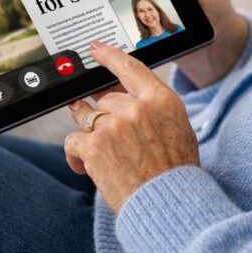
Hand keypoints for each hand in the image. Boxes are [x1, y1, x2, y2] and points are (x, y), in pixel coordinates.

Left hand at [64, 40, 198, 212]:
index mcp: (161, 100)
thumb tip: (126, 101)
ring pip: (86, 116)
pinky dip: (76, 155)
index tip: (95, 49)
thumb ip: (153, 111)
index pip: (130, 68)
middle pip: (105, 99)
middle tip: (106, 134)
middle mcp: (137, 108)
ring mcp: (114, 125)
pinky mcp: (95, 146)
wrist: (169, 203)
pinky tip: (85, 168)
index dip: (109, 56)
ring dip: (87, 130)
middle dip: (102, 115)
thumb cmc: (175, 172)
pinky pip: (74, 140)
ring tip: (96, 150)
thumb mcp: (177, 130)